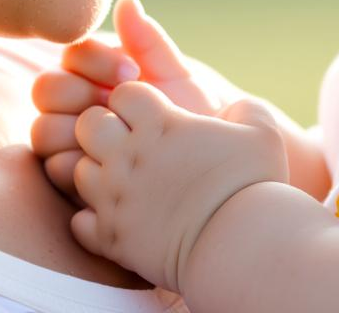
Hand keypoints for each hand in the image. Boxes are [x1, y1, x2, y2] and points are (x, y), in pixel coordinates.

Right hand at [31, 0, 244, 199]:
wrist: (207, 163)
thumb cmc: (192, 115)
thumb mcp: (174, 76)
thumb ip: (148, 42)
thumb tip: (127, 0)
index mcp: (97, 73)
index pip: (72, 54)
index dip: (97, 60)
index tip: (134, 72)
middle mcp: (75, 104)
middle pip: (46, 88)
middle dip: (80, 93)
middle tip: (120, 105)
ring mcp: (69, 141)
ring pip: (43, 129)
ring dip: (77, 130)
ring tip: (119, 134)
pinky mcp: (73, 176)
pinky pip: (54, 167)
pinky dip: (81, 163)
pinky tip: (115, 162)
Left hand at [71, 83, 288, 291]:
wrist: (241, 245)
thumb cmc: (255, 182)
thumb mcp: (261, 129)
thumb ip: (242, 108)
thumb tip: (231, 109)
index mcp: (161, 125)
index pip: (123, 92)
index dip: (138, 99)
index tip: (156, 115)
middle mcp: (129, 157)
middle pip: (88, 123)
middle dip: (105, 126)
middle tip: (131, 142)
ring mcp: (115, 198)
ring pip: (77, 169)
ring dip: (97, 170)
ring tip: (126, 180)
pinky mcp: (111, 238)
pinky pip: (79, 221)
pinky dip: (93, 218)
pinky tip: (120, 216)